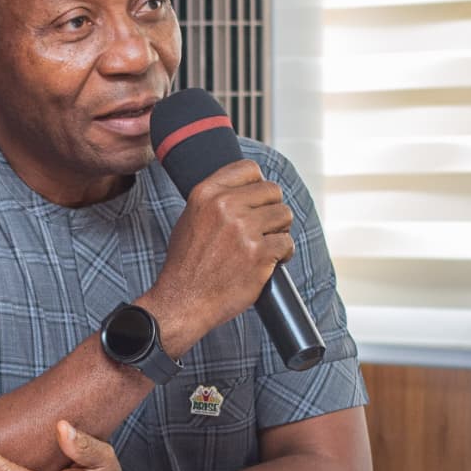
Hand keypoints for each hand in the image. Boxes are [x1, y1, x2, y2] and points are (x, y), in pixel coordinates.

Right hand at [144, 159, 292, 352]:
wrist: (184, 301)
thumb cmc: (186, 265)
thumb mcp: (190, 218)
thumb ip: (214, 199)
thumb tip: (243, 189)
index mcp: (207, 194)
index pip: (248, 169)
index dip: (258, 184)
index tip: (259, 199)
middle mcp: (225, 207)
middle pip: (272, 191)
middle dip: (272, 209)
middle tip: (264, 227)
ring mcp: (244, 230)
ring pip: (284, 215)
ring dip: (280, 230)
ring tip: (266, 244)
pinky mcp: (259, 254)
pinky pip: (287, 243)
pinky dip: (283, 254)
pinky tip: (270, 262)